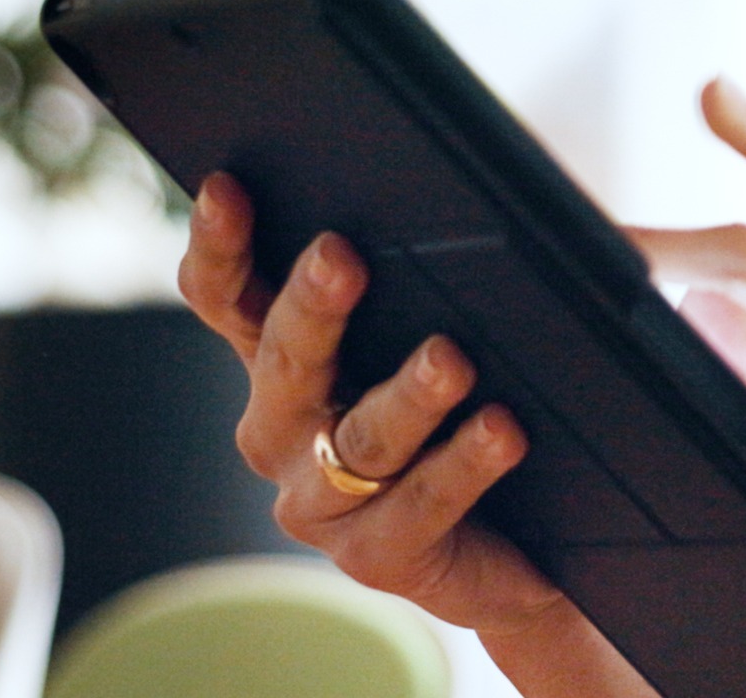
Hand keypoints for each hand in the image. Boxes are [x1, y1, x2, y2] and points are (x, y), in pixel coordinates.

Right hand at [174, 178, 579, 641]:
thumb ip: (452, 267)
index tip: (225, 188)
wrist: (524, 543)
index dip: (221, 246)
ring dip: (406, 394)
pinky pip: (420, 502)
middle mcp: (284, 429)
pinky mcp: (376, 556)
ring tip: (450, 359)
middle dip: (311, 305)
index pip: (232, 296)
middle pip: (286, 359)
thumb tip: (489, 188)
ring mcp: (322, 501)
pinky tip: (501, 430)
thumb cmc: (479, 404)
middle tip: (339, 256)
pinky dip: (463, 463)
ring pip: (359, 436)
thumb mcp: (454, 327)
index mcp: (287, 359)